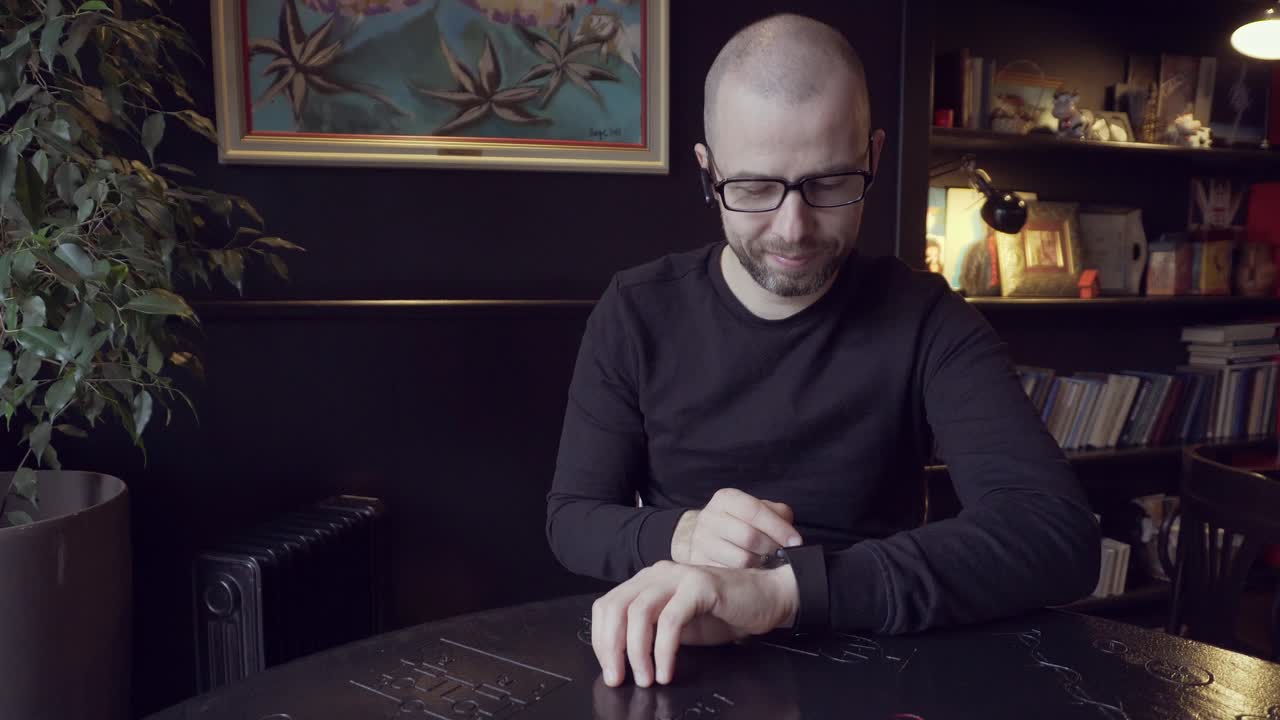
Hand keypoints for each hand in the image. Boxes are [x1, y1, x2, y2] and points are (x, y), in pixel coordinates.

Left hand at [590, 560, 797, 687]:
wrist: (768, 597)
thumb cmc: (724, 613)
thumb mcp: (678, 625)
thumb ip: (650, 632)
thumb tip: (621, 660)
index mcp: (648, 581)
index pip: (607, 606)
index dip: (601, 640)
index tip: (610, 669)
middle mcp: (658, 574)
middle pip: (616, 607)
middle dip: (611, 647)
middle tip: (618, 677)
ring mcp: (679, 576)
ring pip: (639, 613)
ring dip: (637, 651)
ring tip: (646, 677)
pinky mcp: (700, 586)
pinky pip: (670, 620)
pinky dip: (663, 650)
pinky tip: (666, 670)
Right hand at [670, 488, 801, 567]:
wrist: (707, 534)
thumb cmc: (741, 521)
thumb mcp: (758, 509)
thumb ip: (778, 515)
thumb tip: (791, 537)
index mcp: (725, 499)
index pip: (755, 510)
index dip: (779, 527)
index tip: (795, 541)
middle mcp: (709, 517)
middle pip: (748, 537)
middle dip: (771, 548)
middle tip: (781, 554)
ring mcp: (701, 541)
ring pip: (740, 559)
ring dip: (761, 564)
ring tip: (767, 562)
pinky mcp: (699, 563)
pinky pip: (730, 576)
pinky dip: (747, 576)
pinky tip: (754, 572)